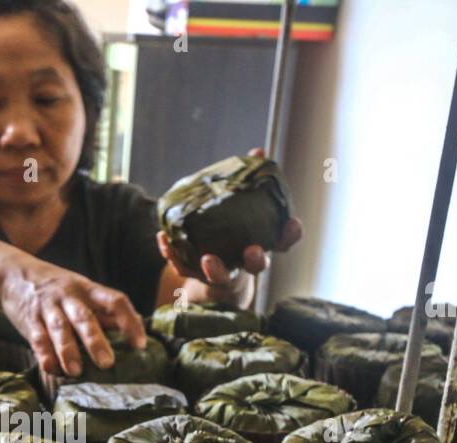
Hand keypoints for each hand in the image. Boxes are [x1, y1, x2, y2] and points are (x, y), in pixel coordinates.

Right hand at [0, 258, 145, 376]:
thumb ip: (106, 309)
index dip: (129, 322)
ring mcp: (47, 308)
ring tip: (76, 372)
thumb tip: (139, 322)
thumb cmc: (58, 289)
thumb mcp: (83, 292)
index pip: (115, 301)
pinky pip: (37, 338)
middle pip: (84, 317)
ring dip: (68, 351)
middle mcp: (69, 296)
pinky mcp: (28, 319)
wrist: (13, 274)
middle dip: (95, 341)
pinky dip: (44, 354)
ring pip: (59, 329)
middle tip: (107, 363)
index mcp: (88, 289)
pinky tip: (51, 368)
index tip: (139, 344)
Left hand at [157, 147, 303, 301]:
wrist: (213, 272)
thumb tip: (257, 152)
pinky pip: (183, 267)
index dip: (290, 234)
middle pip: (256, 265)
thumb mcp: (245, 208)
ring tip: (207, 258)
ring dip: (215, 269)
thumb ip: (251, 183)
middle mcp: (244, 263)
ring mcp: (221, 273)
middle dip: (255, 258)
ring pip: (221, 276)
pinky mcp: (195, 276)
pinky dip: (172, 254)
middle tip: (252, 250)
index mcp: (262, 244)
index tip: (293, 223)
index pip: (283, 242)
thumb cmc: (234, 233)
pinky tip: (163, 238)